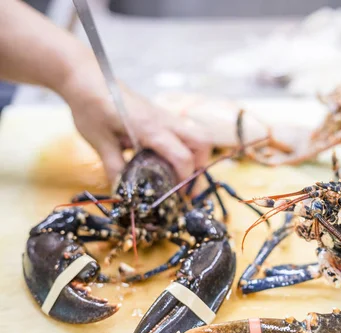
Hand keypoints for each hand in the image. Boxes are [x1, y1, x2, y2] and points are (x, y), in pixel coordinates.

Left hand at [58, 59, 209, 182]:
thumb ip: (115, 167)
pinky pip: (184, 132)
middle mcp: (164, 121)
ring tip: (179, 172)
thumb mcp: (99, 141)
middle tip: (184, 182)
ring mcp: (165, 116)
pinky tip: (166, 159)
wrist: (87, 77)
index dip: (184, 179)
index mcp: (150, 129)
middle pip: (202, 141)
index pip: (182, 156)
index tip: (177, 195)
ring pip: (197, 134)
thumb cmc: (92, 107)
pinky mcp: (161, 115)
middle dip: (199, 165)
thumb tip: (124, 192)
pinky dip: (184, 148)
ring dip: (195, 155)